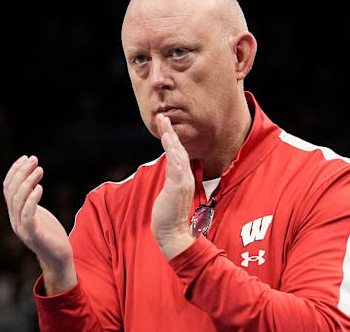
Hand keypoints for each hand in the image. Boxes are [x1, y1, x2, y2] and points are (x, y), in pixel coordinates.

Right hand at [3, 155, 76, 294]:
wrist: (58, 258)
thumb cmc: (50, 234)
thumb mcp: (39, 213)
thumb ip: (31, 200)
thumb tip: (31, 178)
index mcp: (14, 213)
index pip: (7, 188)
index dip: (14, 171)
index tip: (25, 158)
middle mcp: (14, 219)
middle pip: (11, 191)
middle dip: (21, 172)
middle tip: (34, 159)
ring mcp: (21, 228)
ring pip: (18, 200)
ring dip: (28, 182)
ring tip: (39, 169)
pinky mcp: (32, 235)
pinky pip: (27, 215)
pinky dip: (32, 200)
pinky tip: (40, 188)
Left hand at [151, 115, 196, 259]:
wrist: (174, 234)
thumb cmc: (170, 216)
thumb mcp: (171, 194)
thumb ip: (173, 181)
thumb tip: (171, 173)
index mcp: (185, 177)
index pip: (179, 153)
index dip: (173, 139)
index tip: (166, 125)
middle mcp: (186, 176)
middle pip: (179, 149)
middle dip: (171, 131)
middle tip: (163, 116)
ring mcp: (183, 181)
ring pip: (178, 153)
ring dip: (170, 136)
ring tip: (164, 122)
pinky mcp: (178, 186)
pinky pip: (176, 163)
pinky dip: (172, 150)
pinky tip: (168, 139)